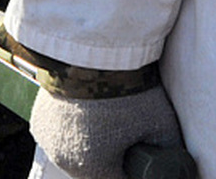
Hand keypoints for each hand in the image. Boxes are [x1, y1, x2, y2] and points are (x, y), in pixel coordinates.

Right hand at [30, 84, 182, 178]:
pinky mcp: (38, 118)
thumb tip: (176, 162)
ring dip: (92, 143)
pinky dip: (74, 127)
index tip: (143, 152)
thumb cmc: (126, 89)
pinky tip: (89, 109)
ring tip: (109, 116)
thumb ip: (169, 151)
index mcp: (92, 170)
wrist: (91, 48)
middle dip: (113, 156)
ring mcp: (48, 138)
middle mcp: (64, 160)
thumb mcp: (160, 124)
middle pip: (96, 170)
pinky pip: (60, 133)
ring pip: (76, 152)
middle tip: (128, 131)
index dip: (136, 169)